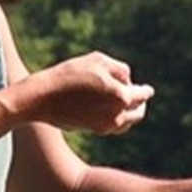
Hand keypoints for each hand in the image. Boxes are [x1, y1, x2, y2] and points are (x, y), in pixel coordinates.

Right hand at [29, 51, 153, 134]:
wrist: (42, 98)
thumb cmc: (70, 75)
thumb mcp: (98, 61)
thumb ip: (120, 69)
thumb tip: (128, 80)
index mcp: (122, 97)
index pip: (142, 94)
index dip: (146, 90)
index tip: (148, 89)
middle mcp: (117, 116)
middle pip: (138, 112)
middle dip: (140, 103)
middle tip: (138, 95)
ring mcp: (106, 126)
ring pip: (127, 122)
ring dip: (129, 112)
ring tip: (124, 102)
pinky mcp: (94, 131)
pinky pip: (114, 126)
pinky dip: (118, 119)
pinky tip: (111, 110)